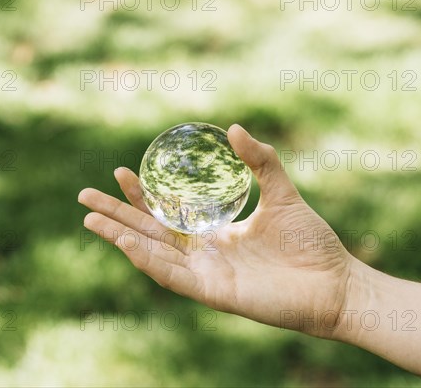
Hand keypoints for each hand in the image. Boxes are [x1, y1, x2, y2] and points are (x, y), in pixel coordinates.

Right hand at [78, 124, 353, 337]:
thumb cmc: (311, 242)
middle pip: (149, 233)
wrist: (336, 283)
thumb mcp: (283, 192)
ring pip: (153, 255)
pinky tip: (126, 242)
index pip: (167, 213)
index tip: (120, 171)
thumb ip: (260, 161)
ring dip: (120, 237)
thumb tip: (234, 127)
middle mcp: (204, 254)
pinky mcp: (214, 293)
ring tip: (91, 219)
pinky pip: (173, 277)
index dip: (141, 195)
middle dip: (116, 216)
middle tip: (84, 197)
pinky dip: (147, 260)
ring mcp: (206, 275)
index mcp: (215, 233)